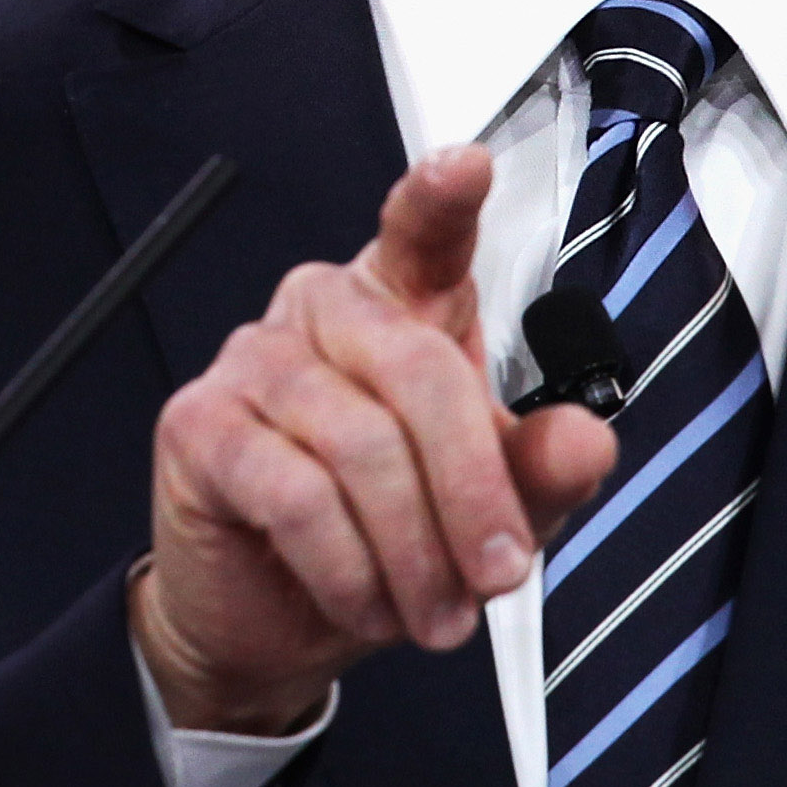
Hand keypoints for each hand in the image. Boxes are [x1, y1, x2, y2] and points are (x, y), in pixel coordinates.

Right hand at [134, 144, 616, 733]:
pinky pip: (294, 494)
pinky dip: (347, 568)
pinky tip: (364, 602)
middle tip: (497, 578)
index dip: (442, 197)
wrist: (280, 621)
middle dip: (471, 496)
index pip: (423, 231)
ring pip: (360, 447)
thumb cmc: (386, 536)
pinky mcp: (200, 425)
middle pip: (418, 374)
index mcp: (403, 302)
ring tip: (433, 612)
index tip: (468, 165)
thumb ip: (540, 469)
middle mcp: (325, 309)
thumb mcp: (490, 507)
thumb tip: (586, 441)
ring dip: (412, 554)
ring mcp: (254, 358)